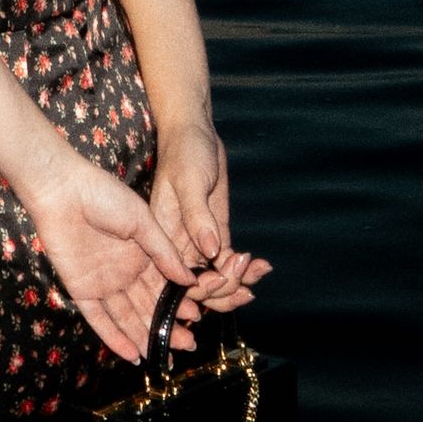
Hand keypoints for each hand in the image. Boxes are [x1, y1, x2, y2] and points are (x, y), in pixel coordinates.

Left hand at [18, 150, 198, 361]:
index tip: (199, 318)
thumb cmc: (104, 195)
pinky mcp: (80, 289)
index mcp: (142, 254)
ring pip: (126, 317)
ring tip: (165, 356)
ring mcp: (103, 282)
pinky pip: (98, 319)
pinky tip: (133, 354)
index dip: (180, 303)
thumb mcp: (142, 221)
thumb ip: (164, 252)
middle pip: (148, 306)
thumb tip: (191, 280)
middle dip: (168, 326)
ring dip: (145, 337)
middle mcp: (124, 272)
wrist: (62, 190)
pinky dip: (114, 338)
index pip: (164, 285)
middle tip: (189, 345)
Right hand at [150, 120, 271, 315]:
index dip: (197, 287)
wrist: (196, 133)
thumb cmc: (185, 151)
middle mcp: (177, 244)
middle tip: (243, 269)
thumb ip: (197, 216)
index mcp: (160, 235)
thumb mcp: (189, 181)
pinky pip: (229, 263)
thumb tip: (212, 251)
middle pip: (196, 286)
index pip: (175, 277)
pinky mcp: (215, 234)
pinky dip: (246, 269)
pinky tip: (262, 266)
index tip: (221, 276)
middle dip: (222, 289)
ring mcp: (197, 241)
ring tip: (257, 269)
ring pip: (215, 280)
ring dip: (237, 283)